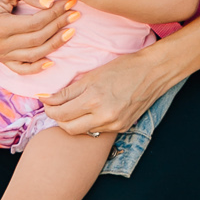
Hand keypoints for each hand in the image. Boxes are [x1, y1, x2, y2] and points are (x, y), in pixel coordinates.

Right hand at [0, 0, 74, 74]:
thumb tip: (50, 3)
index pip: (36, 23)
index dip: (55, 14)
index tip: (69, 3)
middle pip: (38, 39)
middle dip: (59, 26)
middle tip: (74, 14)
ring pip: (34, 54)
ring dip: (55, 44)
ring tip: (70, 31)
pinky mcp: (2, 58)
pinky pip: (21, 68)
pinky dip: (36, 68)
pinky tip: (51, 62)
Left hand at [41, 46, 172, 134]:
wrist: (153, 72)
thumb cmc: (124, 67)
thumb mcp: (93, 75)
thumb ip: (69, 90)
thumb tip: (48, 99)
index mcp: (93, 99)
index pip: (60, 113)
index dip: (48, 107)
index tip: (46, 100)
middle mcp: (103, 115)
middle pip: (67, 128)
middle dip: (57, 118)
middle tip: (54, 107)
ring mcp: (113, 124)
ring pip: (81, 131)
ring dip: (73, 122)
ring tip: (72, 108)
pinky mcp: (121, 128)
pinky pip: (97, 131)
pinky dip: (89, 123)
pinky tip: (90, 112)